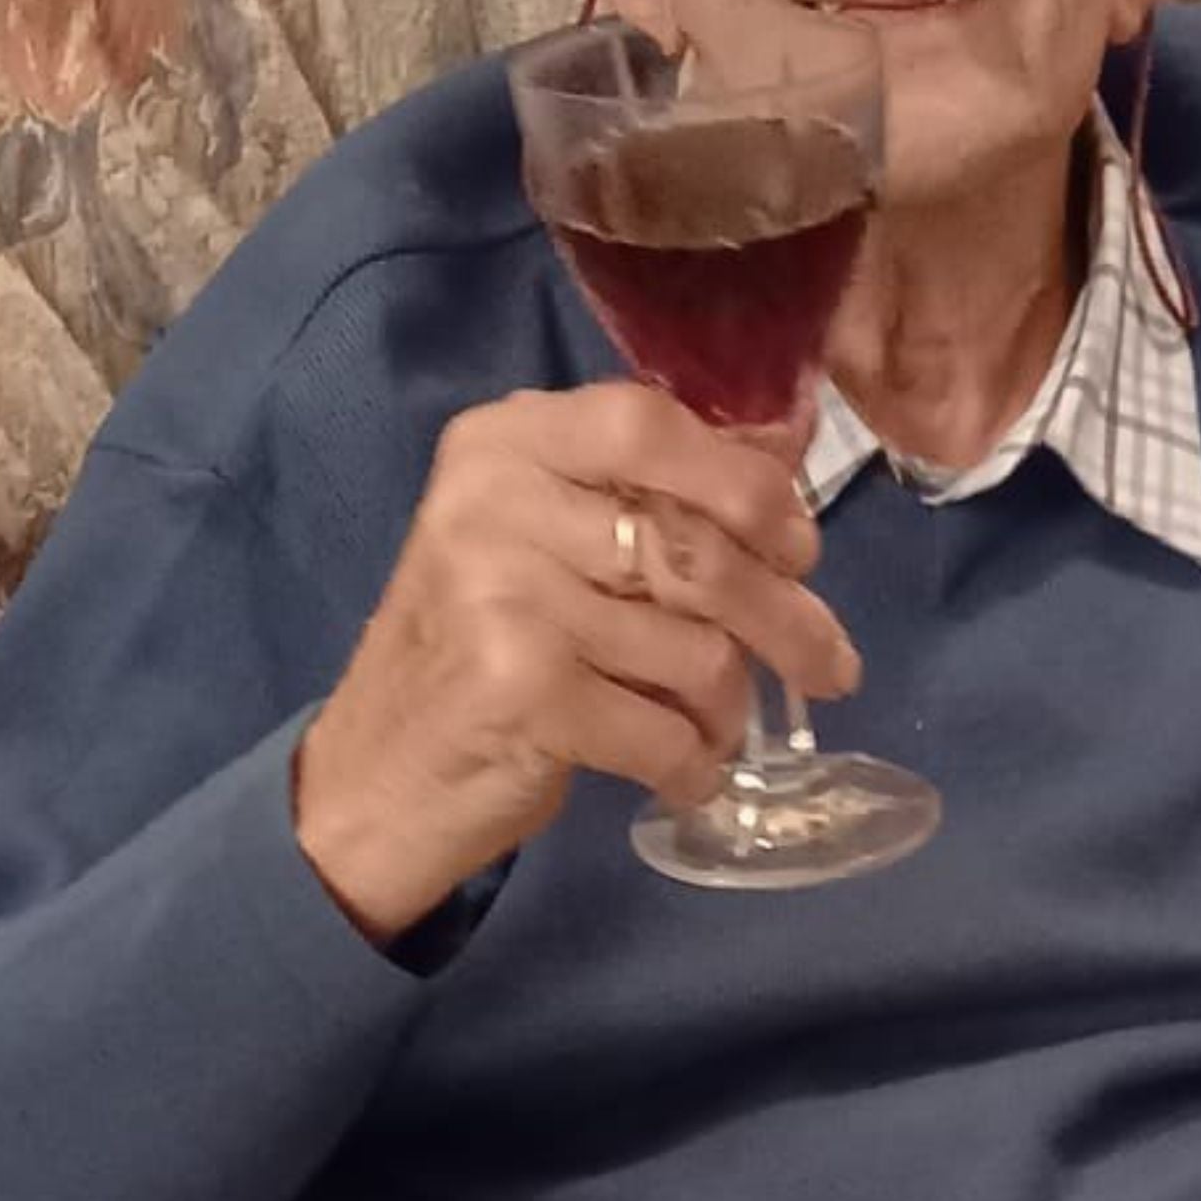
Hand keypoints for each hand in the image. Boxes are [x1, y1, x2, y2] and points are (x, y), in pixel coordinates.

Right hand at [293, 383, 859, 943]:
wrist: (372, 777)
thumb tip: (785, 460)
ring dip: (729, 704)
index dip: (746, 484)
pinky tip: (682, 772)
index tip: (798, 545)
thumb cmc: (483, 645)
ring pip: (697, 648)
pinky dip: (691, 763)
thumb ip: (646, 492)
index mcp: (502, 442)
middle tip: (828, 661)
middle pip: (696, 548)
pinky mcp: (519, 690)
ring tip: (715, 724)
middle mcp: (493, 502)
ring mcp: (502, 595)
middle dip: (785, 616)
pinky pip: (666, 728)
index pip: (652, 423)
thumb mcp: (542, 538)